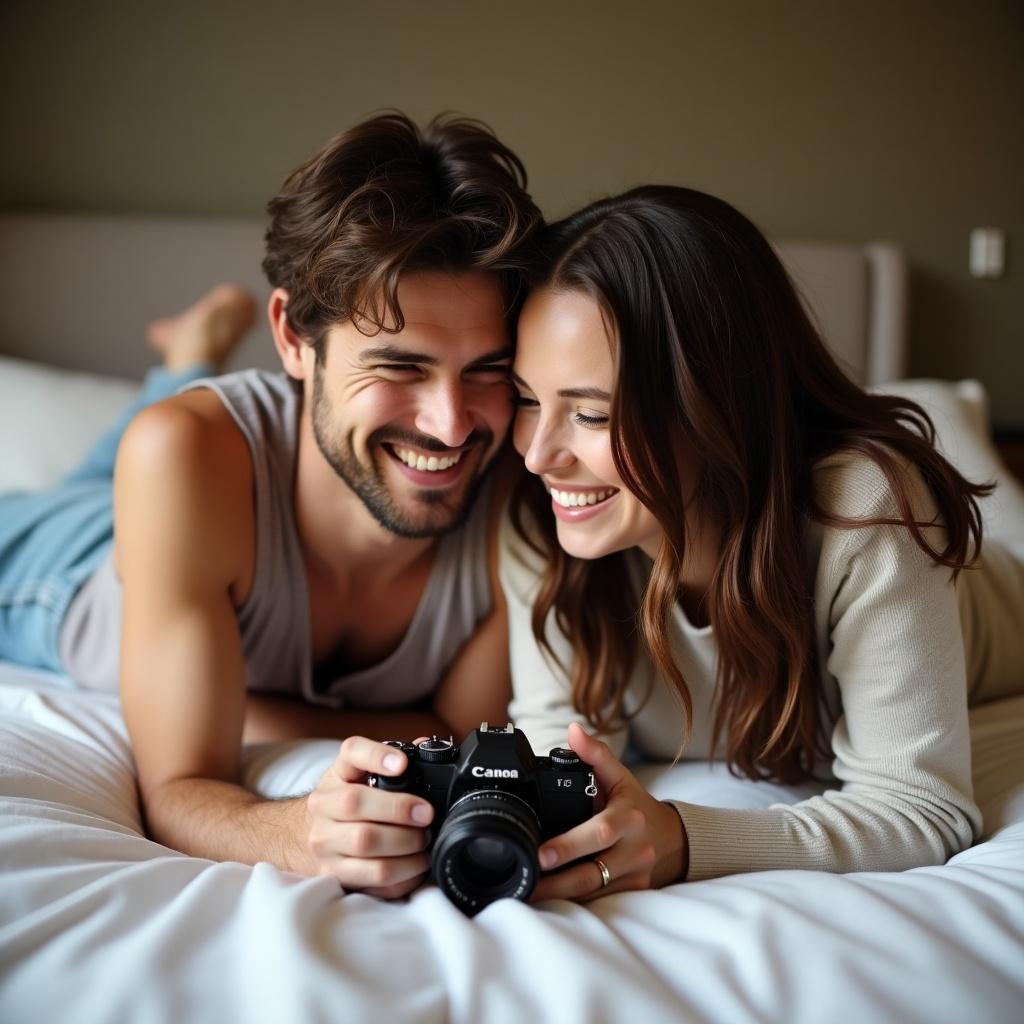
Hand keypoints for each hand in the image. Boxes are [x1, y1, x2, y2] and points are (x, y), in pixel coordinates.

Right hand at [304, 736, 434, 898]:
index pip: (351, 752)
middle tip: (426, 814)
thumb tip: (424, 746)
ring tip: (425, 842)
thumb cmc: (346, 802)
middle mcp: (323, 805)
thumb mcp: (360, 775)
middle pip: (356, 803)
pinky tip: (417, 865)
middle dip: (399, 809)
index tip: (403, 764)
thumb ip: (392, 760)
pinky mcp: (333, 874)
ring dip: (405, 845)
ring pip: (365, 844)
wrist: (301, 838)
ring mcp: (324, 842)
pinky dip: (403, 874)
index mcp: (337, 774)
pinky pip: (373, 879)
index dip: (377, 756)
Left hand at [531, 723, 687, 901]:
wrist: (673, 839)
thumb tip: (573, 730)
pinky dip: (573, 903)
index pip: (599, 833)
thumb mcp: (621, 776)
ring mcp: (633, 875)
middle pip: (592, 872)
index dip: (569, 845)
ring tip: (528, 893)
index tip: (541, 853)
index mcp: (627, 818)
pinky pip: (599, 901)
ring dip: (559, 896)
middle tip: (526, 880)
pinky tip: (550, 902)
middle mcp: (633, 850)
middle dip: (556, 881)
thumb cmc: (637, 805)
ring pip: (593, 893)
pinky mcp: (631, 893)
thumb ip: (595, 754)